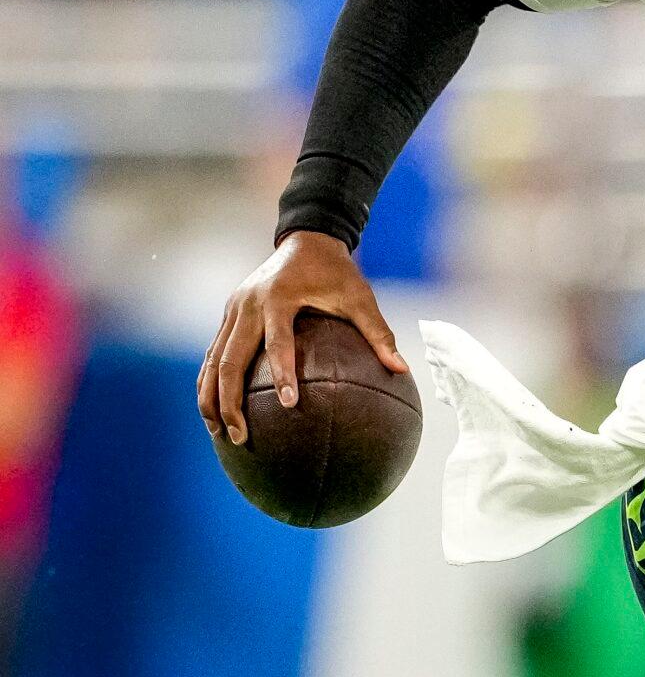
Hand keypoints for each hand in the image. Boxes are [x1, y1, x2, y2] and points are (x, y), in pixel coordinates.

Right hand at [197, 231, 406, 444]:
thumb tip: (402, 369)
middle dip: (230, 401)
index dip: (281, 373)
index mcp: (278, 298)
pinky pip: (214, 354)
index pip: (277, 342)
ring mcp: (233, 311)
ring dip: (211, 398)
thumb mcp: (360, 296)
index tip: (289, 405)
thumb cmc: (336, 271)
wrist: (305, 239)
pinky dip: (210, 382)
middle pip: (228, 359)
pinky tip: (216, 411)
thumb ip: (378, 332)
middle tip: (240, 436)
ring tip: (218, 433)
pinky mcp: (229, 316)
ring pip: (212, 361)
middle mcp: (248, 305)